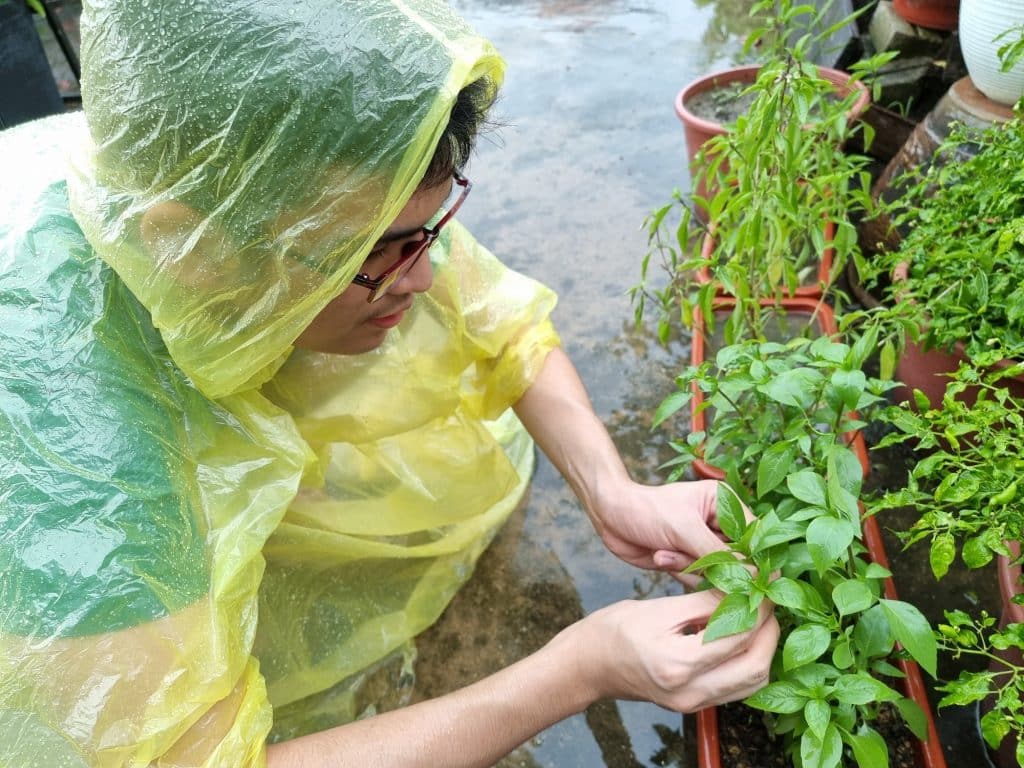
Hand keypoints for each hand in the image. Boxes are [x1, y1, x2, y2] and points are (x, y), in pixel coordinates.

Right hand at [560, 591, 777, 711]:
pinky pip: (735, 688)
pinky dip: (747, 662)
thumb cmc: (613, 630)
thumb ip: (703, 603)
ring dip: (763, 650)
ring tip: (760, 618)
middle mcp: (689, 692)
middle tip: (769, 602)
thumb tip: (742, 589)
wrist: (587, 665)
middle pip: (755, 667)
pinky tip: (742, 637)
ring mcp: (693, 705)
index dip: (760, 609)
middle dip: (770, 632)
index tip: (765, 585)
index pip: (738, 637)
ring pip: (751, 683)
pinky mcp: (694, 705)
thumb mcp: (658, 609)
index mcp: (678, 664)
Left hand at [589, 479, 745, 579]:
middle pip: (738, 561)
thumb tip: (754, 576)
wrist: (609, 516)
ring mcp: (705, 545)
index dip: (754, 559)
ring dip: (689, 568)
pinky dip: (679, 572)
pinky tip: (659, 555)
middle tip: (683, 553)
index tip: (746, 576)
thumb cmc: (645, 509)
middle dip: (709, 565)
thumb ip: (719, 554)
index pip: (755, 537)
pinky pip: (698, 580)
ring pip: (718, 574)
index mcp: (726, 503)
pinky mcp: (690, 562)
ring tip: (664, 551)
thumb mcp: (684, 528)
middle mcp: (720, 525)